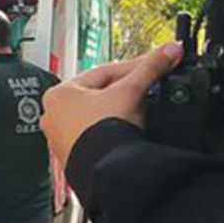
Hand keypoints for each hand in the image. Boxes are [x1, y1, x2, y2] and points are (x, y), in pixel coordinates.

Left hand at [41, 42, 182, 167]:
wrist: (105, 172)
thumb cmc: (104, 132)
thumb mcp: (131, 92)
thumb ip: (151, 68)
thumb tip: (170, 50)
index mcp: (58, 94)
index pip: (103, 72)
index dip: (133, 67)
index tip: (153, 64)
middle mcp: (53, 116)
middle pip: (100, 94)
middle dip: (126, 90)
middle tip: (149, 86)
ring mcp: (60, 138)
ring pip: (97, 115)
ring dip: (120, 111)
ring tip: (140, 110)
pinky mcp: (74, 155)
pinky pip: (95, 135)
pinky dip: (111, 130)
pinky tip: (127, 130)